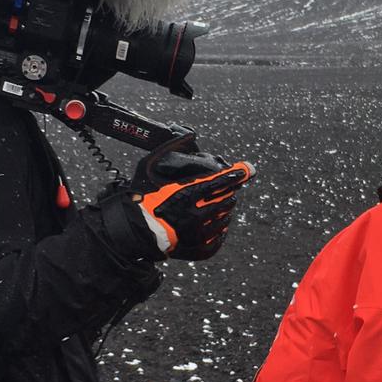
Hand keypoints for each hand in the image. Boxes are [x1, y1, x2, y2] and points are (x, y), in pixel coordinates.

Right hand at [130, 135, 254, 260]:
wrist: (134, 231)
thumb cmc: (140, 198)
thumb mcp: (149, 167)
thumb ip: (170, 148)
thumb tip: (189, 134)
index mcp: (188, 193)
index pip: (221, 180)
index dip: (238, 173)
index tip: (247, 169)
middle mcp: (197, 213)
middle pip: (227, 198)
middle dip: (229, 192)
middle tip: (226, 189)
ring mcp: (199, 233)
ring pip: (225, 217)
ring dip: (225, 209)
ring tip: (219, 206)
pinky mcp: (200, 248)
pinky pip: (219, 237)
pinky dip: (220, 229)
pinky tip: (216, 224)